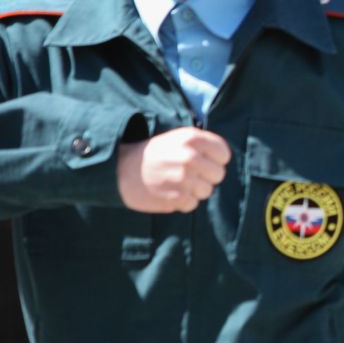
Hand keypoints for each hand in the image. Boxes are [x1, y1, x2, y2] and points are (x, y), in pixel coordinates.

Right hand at [116, 127, 231, 212]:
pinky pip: (193, 204)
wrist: (119, 170)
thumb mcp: (177, 139)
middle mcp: (190, 157)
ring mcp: (184, 178)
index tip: (203, 161)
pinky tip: (169, 192)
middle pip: (218, 174)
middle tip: (187, 174)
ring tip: (176, 183)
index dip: (215, 160)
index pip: (224, 154)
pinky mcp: (177, 197)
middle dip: (206, 177)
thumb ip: (201, 145)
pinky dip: (183, 202)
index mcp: (192, 138)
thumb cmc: (152, 155)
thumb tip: (223, 159)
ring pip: (207, 191)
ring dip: (194, 191)